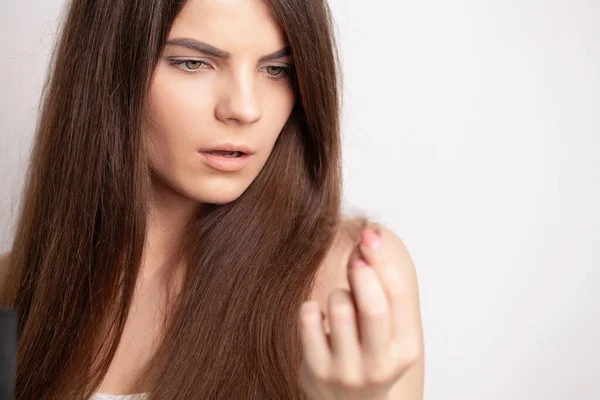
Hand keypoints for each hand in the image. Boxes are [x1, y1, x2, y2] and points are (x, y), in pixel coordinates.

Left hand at [298, 227, 420, 399]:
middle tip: (355, 261)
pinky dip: (310, 306)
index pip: (400, 295)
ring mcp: (347, 371)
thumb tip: (369, 235)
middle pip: (374, 306)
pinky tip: (317, 315)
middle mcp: (380, 364)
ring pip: (339, 307)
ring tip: (338, 300)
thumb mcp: (388, 329)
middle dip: (362, 273)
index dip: (383, 258)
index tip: (369, 235)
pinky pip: (308, 319)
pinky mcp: (316, 371)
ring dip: (337, 291)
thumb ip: (383, 290)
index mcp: (405, 348)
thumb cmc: (369, 353)